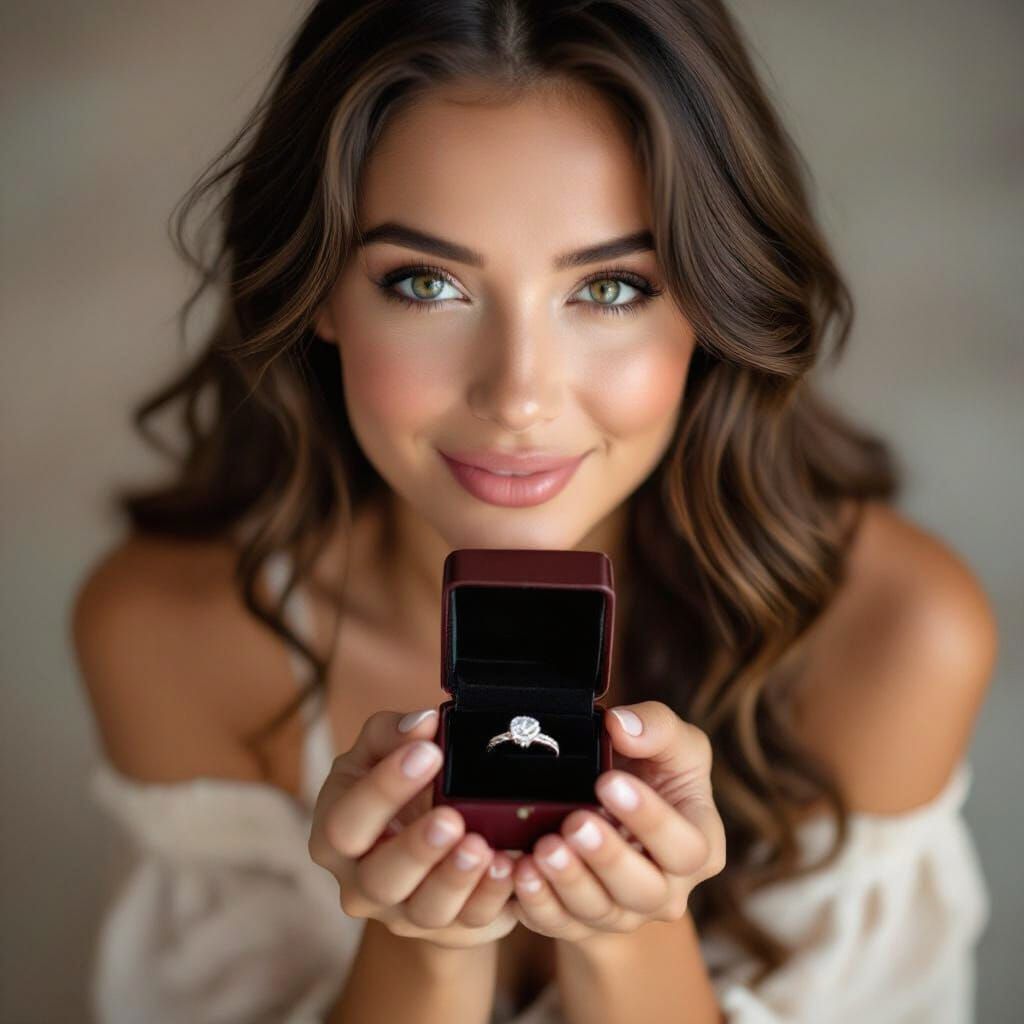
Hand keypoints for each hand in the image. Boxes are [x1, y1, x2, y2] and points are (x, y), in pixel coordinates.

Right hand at [308, 707, 518, 948]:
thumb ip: (393, 733)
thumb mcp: (379, 754)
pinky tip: (510, 869)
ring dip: (456, 881)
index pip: (348, 819)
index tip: (429, 753)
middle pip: (381, 878)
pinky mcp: (446, 930)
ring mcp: (403, 914)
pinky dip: (492, 898)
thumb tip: (424, 723)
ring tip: (483, 848)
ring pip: (425, 910)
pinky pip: (470, 923)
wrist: (414, 854)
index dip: (386, 787)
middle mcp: (360, 884)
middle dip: (418, 849)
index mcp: (335, 835)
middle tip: (452, 818)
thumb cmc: (393, 794)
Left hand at [509, 701, 725, 943]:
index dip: (650, 819)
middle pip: (645, 891)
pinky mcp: (580, 923)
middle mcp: (666, 890)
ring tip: (544, 848)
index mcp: (698, 847)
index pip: (686, 847)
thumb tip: (622, 726)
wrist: (618, 818)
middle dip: (608, 858)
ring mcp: (622, 912)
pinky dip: (537, 903)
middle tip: (575, 823)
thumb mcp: (671, 744)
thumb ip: (657, 727)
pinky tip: (519, 873)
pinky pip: (558, 925)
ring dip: (569, 882)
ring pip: (599, 912)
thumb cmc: (652, 776)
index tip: (609, 782)